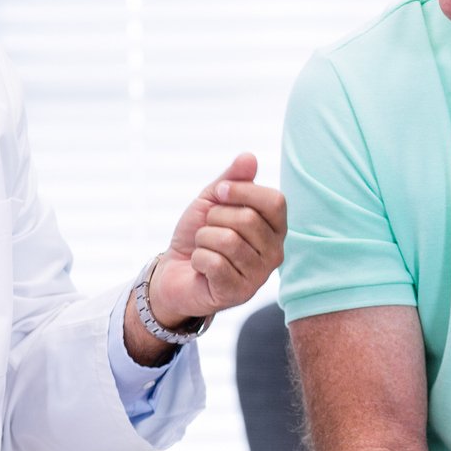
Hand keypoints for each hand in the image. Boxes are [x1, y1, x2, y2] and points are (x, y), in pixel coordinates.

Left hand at [148, 152, 287, 324]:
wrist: (175, 271)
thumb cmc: (199, 235)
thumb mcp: (213, 201)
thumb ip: (232, 179)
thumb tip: (249, 157)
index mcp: (275, 228)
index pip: (275, 201)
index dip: (242, 191)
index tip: (220, 193)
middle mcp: (275, 252)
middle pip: (248, 219)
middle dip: (215, 218)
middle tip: (208, 230)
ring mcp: (258, 276)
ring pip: (228, 241)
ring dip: (204, 239)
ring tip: (204, 248)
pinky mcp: (238, 293)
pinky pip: (215, 263)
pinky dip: (198, 259)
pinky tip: (201, 267)